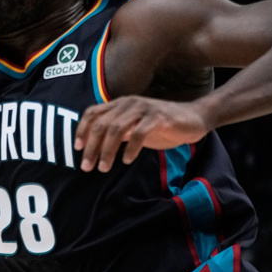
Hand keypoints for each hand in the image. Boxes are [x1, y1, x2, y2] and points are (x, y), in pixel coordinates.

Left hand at [74, 96, 210, 171]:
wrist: (194, 118)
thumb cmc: (161, 125)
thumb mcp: (134, 128)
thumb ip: (116, 133)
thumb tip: (94, 147)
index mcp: (120, 104)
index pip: (93, 113)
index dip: (82, 130)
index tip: (77, 149)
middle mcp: (129, 103)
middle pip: (101, 124)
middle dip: (91, 147)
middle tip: (87, 167)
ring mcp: (144, 109)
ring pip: (117, 128)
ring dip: (107, 150)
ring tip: (104, 168)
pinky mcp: (159, 118)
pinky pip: (139, 133)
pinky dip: (130, 148)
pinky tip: (127, 160)